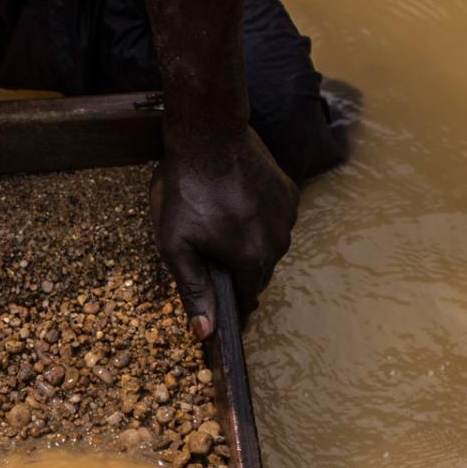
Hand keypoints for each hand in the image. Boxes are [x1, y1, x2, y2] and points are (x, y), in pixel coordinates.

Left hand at [152, 125, 297, 338]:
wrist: (209, 135)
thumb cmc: (187, 190)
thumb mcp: (176, 246)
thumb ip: (193, 290)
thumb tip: (205, 333)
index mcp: (252, 259)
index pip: (247, 300)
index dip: (230, 306)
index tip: (217, 303)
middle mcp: (279, 241)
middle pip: (258, 273)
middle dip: (236, 272)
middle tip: (209, 253)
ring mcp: (288, 215)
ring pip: (269, 246)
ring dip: (249, 245)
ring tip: (221, 226)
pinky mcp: (290, 192)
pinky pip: (276, 219)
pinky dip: (260, 220)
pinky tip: (237, 206)